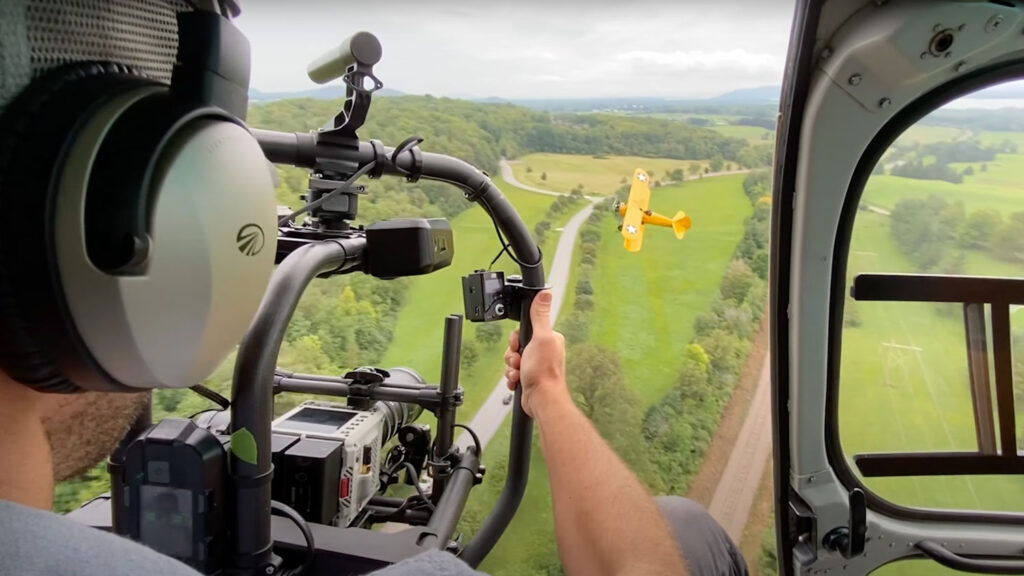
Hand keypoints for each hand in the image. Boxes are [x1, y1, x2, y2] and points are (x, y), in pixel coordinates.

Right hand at [503, 290, 567, 417]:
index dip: (516, 339)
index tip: (518, 346)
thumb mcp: (540, 338)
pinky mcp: (529, 377)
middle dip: (513, 356)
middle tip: (520, 362)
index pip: (524, 331)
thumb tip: (545, 293)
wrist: (541, 400)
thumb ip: (540, 315)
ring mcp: (536, 365)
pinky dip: (512, 378)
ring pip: (513, 360)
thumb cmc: (544, 373)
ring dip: (512, 368)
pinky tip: (519, 381)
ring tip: (520, 374)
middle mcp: (544, 351)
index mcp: (549, 339)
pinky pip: (513, 373)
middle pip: (516, 346)